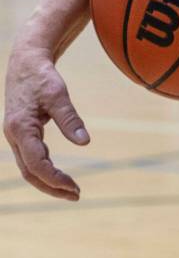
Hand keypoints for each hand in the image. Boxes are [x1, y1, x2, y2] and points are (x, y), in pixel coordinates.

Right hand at [4, 45, 89, 199]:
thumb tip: (85, 143)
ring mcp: (16, 136)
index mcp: (20, 128)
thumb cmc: (42, 76)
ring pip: (29, 168)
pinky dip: (45, 170)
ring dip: (49, 181)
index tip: (74, 187)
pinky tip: (60, 175)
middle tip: (76, 195)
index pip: (36, 164)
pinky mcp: (21, 134)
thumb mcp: (58, 94)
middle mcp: (14, 136)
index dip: (54, 178)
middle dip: (52, 187)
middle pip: (30, 172)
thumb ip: (70, 119)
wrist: (26, 62)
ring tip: (71, 189)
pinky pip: (31, 158)